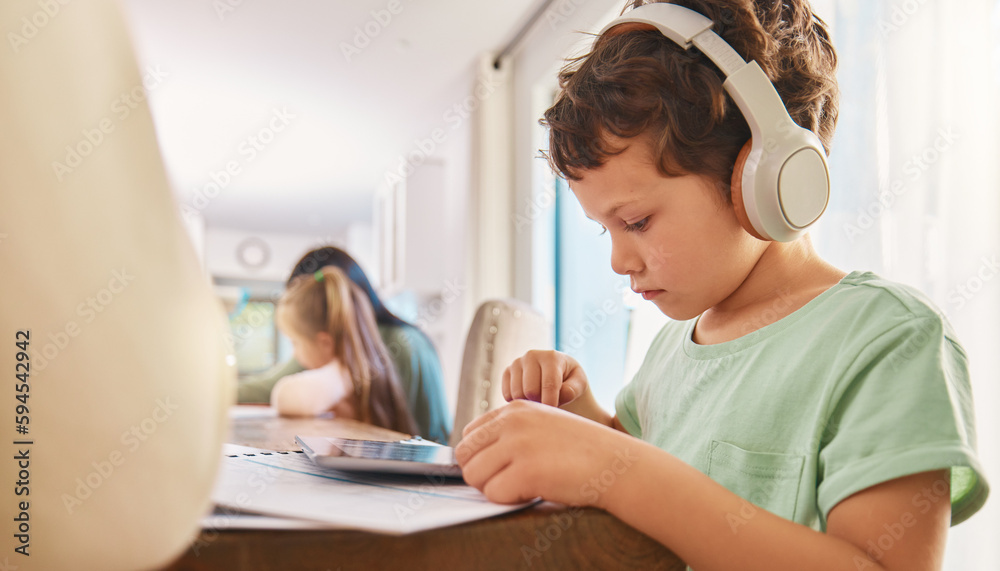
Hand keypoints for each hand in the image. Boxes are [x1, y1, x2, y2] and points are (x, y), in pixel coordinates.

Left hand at [454, 400, 639, 507]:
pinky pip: (493, 494)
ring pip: (473, 476)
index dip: (479, 456)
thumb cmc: (582, 450)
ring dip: (494, 488)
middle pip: (464, 454)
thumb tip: (473, 456)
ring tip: (522, 486)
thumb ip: (512, 431)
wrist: (617, 464)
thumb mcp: (544, 424)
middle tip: (507, 481)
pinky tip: (533, 492)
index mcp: (515, 408)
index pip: (469, 433)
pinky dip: (509, 500)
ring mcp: (518, 445)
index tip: (500, 467)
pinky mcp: (526, 471)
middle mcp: (513, 421)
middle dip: (481, 473)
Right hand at [502, 350, 589, 407]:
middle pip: (530, 391)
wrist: (557, 375)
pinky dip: (517, 402)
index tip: (554, 415)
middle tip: (548, 407)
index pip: (549, 384)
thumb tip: (561, 394)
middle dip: (540, 404)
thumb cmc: (570, 381)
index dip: (551, 403)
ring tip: (540, 402)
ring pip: (517, 394)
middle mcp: (531, 356)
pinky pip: (507, 395)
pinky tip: (529, 399)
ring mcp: (517, 363)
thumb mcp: (579, 384)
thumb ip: (573, 389)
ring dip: (529, 404)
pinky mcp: (507, 372)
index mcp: (551, 357)